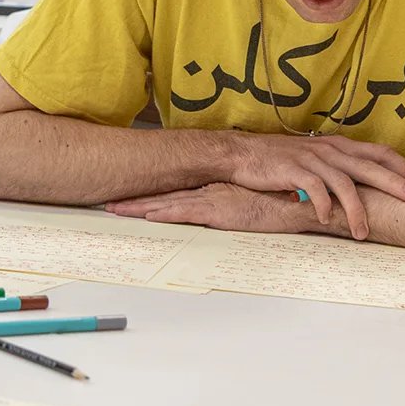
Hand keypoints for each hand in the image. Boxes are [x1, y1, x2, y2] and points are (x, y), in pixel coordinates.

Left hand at [107, 183, 317, 234]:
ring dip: (140, 206)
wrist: (296, 203)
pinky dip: (165, 213)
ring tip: (116, 208)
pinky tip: (147, 215)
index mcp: (214, 190)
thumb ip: (233, 205)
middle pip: (164, 196)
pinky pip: (185, 213)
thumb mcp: (249, 204)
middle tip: (108, 201)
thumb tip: (219, 212)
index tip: (128, 197)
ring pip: (167, 203)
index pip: (175, 193)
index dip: (150, 195)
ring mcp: (212, 200)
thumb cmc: (279, 204)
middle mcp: (208, 192)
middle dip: (134, 200)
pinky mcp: (218, 212)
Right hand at [224, 133, 404, 240]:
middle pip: (369, 165)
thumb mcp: (316, 158)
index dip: (401, 165)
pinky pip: (315, 188)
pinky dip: (324, 205)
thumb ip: (339, 167)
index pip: (379, 152)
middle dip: (394, 182)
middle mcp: (329, 150)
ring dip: (357, 209)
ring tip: (363, 232)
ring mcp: (312, 159)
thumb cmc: (281, 160)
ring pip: (344, 182)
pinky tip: (328, 220)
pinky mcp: (294, 170)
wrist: (244, 154)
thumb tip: (364, 185)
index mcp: (339, 146)